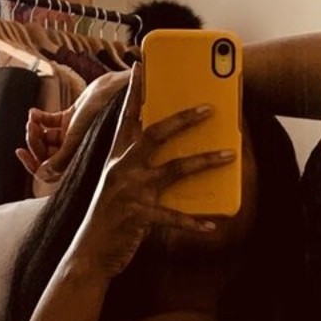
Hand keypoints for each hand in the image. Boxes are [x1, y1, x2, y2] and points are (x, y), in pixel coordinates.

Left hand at [15, 64, 132, 189]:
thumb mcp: (77, 138)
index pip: (50, 170)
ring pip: (46, 137)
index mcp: (78, 159)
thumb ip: (59, 158)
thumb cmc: (101, 115)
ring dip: (36, 128)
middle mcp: (75, 149)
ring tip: (34, 118)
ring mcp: (73, 133)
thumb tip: (41, 173)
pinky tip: (35, 112)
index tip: (20, 152)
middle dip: (34, 141)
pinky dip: (40, 118)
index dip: (33, 164)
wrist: (114, 92)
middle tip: (31, 127)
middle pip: (45, 153)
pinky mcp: (72, 118)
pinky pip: (51, 122)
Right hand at [78, 62, 233, 278]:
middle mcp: (122, 168)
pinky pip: (173, 216)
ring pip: (174, 169)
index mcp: (116, 158)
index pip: (127, 118)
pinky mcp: (139, 216)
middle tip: (208, 108)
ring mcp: (130, 191)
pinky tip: (213, 225)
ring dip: (204, 160)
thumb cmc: (109, 218)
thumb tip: (176, 155)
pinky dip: (193, 222)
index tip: (141, 66)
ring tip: (229, 155)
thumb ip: (140, 168)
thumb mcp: (119, 186)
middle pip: (155, 134)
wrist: (90, 253)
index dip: (134, 92)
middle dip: (183, 119)